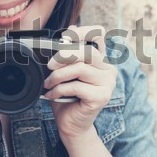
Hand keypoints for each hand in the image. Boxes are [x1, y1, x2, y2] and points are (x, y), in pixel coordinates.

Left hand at [43, 25, 117, 147]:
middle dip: (64, 56)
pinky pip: (76, 86)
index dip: (84, 31)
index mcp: (101, 61)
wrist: (71, 125)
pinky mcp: (102, 96)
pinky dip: (59, 89)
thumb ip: (67, 55)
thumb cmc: (67, 98)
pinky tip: (52, 95)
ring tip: (48, 84)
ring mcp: (108, 83)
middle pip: (87, 51)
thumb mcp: (64, 73)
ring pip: (80, 68)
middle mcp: (108, 70)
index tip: (65, 36)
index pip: (98, 36)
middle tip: (50, 65)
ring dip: (58, 76)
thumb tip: (67, 31)